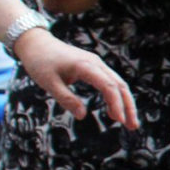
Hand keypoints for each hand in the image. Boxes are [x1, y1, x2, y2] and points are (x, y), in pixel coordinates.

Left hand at [12, 30, 138, 127]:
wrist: (36, 43)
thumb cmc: (40, 62)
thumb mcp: (49, 83)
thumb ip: (66, 99)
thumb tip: (82, 116)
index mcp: (85, 66)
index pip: (109, 86)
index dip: (116, 104)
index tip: (119, 121)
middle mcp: (96, 63)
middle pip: (120, 85)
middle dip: (129, 106)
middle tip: (133, 126)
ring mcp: (96, 64)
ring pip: (118, 83)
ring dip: (125, 102)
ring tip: (127, 122)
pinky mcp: (94, 67)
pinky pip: (110, 82)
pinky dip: (115, 97)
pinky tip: (113, 111)